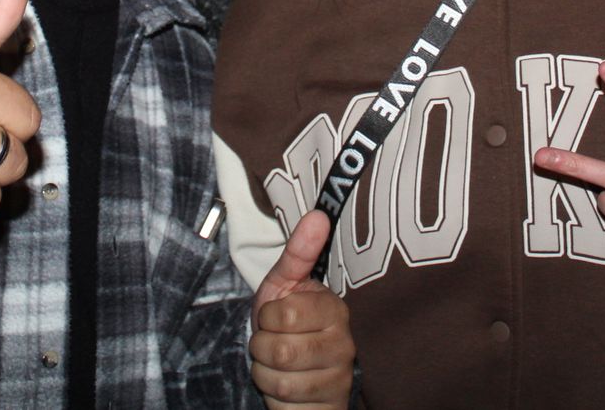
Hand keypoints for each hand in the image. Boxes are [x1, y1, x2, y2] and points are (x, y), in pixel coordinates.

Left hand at [249, 210, 354, 409]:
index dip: (267, 317)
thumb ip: (299, 252)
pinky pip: (284, 406)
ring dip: (265, 373)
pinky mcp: (329, 406)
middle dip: (261, 347)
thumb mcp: (285, 285)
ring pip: (278, 381)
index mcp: (334, 310)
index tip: (277, 316)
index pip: (282, 314)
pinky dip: (273, 398)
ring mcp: (339, 380)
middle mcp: (344, 345)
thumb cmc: (288, 325)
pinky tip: (284, 388)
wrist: (298, 373)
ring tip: (277, 364)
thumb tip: (318, 214)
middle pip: (278, 350)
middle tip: (273, 342)